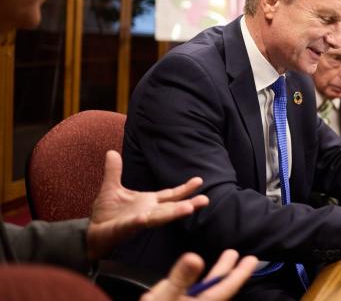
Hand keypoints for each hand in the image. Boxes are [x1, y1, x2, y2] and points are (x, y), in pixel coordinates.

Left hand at [87, 150, 208, 259]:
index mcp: (148, 202)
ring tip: (188, 209)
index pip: (170, 195)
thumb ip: (114, 171)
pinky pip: (134, 224)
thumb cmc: (105, 213)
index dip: (184, 189)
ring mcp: (138, 221)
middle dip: (188, 204)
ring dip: (173, 213)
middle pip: (172, 207)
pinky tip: (145, 217)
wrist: (91, 232)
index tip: (199, 181)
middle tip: (205, 200)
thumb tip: (111, 152)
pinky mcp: (125, 228)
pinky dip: (141, 220)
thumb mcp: (111, 187)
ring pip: (159, 217)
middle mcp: (148, 212)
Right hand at [141, 249, 258, 300]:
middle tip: (238, 255)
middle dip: (227, 272)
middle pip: (218, 290)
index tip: (253, 260)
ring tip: (224, 262)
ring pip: (206, 295)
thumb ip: (179, 279)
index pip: (226, 288)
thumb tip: (195, 257)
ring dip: (214, 279)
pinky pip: (192, 299)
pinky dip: (197, 289)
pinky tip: (197, 285)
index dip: (240, 274)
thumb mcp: (164, 298)